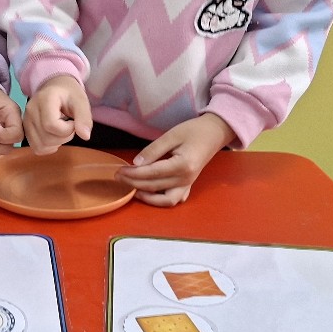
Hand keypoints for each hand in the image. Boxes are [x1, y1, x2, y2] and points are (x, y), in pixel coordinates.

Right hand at [24, 75, 91, 155]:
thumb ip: (84, 118)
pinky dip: (49, 147)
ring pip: (41, 145)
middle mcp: (30, 110)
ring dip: (57, 143)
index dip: (67, 129)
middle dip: (64, 137)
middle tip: (69, 125)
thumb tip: (85, 137)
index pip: (51, 125)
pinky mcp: (25, 130)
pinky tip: (54, 136)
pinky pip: (37, 148)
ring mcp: (25, 121)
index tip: (73, 121)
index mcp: (44, 99)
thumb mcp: (81, 101)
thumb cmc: (69, 94)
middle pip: (47, 138)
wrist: (55, 87)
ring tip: (61, 129)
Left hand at [117, 113, 234, 206]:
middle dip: (134, 183)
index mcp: (183, 165)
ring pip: (165, 199)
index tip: (119, 170)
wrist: (214, 134)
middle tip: (119, 177)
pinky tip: (149, 194)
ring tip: (132, 189)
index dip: (134, 173)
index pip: (152, 173)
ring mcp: (189, 184)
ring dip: (148, 197)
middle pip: (155, 186)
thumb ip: (153, 150)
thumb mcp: (171, 135)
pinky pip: (174, 199)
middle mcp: (186, 179)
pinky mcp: (188, 185)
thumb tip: (136, 163)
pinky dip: (161, 200)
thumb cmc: (193, 131)